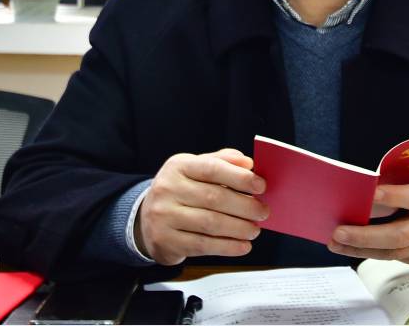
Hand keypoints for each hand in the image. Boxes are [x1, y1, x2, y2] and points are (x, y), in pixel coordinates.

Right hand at [135, 148, 267, 265]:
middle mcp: (168, 189)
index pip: (212, 168)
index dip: (239, 177)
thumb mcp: (195, 169)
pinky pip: (203, 245)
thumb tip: (248, 163)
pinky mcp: (166, 241)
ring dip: (239, 228)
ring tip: (255, 230)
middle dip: (245, 206)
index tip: (261, 186)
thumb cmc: (180, 191)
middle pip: (214, 198)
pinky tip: (242, 246)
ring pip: (210, 223)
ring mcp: (164, 216)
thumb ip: (221, 162)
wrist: (145, 219)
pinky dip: (227, 247)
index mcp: (178, 166)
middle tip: (263, 212)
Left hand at [328, 157, 408, 266]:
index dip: (395, 196)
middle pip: (400, 235)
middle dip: (366, 235)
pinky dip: (371, 253)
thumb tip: (385, 166)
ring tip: (335, 242)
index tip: (370, 192)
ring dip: (361, 249)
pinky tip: (350, 247)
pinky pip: (395, 258)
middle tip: (340, 230)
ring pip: (393, 252)